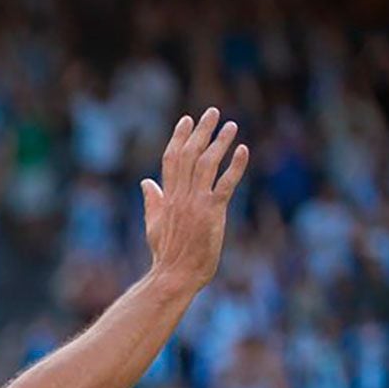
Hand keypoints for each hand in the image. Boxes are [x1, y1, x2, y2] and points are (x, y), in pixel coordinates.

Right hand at [141, 107, 249, 292]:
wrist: (174, 275)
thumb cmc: (166, 254)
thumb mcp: (153, 225)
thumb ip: (151, 201)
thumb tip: (145, 182)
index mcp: (166, 197)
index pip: (171, 159)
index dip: (179, 137)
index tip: (187, 120)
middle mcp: (179, 196)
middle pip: (189, 155)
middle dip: (200, 131)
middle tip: (212, 112)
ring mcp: (195, 203)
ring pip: (206, 164)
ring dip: (219, 143)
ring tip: (230, 126)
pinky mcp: (211, 212)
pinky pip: (225, 184)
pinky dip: (235, 166)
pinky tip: (243, 150)